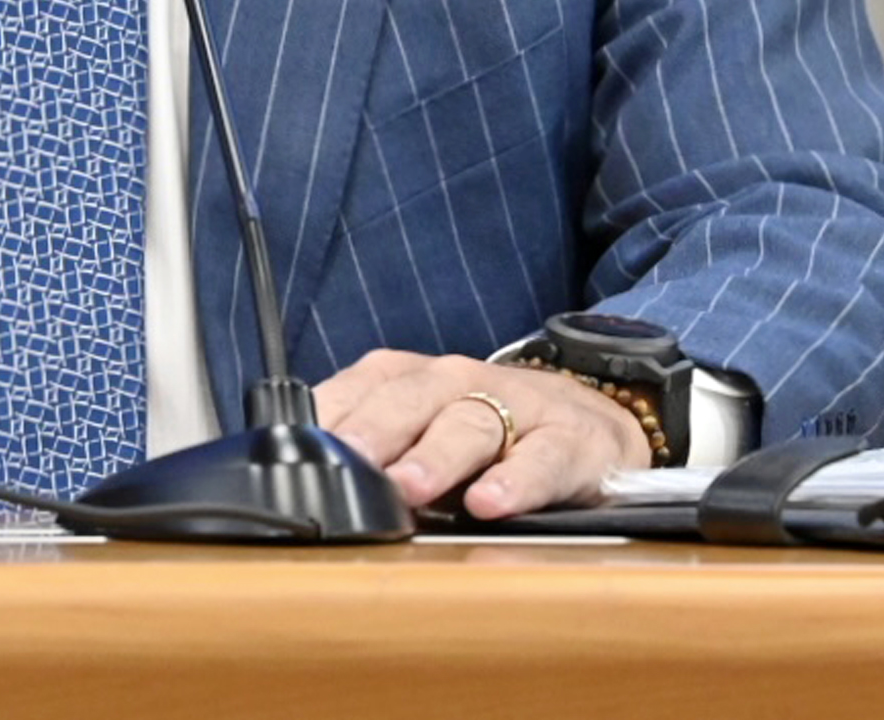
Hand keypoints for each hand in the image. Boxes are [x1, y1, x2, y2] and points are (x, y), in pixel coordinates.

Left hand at [313, 347, 655, 519]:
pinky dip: (515, 481)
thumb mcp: (421, 436)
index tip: (301, 453)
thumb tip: (296, 486)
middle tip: (351, 464)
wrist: (587, 429)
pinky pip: (540, 458)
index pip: (358, 389)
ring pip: (469, 424)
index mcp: (411, 380)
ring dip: (436, 456)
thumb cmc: (487, 436)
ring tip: (410, 488)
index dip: (329, 419)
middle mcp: (457, 383)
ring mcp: (516, 407)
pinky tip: (491, 503)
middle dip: (375, 431)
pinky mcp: (568, 440)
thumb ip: (366, 454)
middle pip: (408, 400)